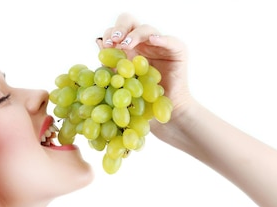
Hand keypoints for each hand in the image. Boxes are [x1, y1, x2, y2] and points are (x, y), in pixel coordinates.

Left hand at [99, 13, 193, 134]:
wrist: (163, 114)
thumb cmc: (142, 100)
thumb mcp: (122, 82)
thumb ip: (112, 64)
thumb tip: (99, 43)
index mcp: (130, 48)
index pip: (118, 32)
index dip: (110, 34)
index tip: (105, 45)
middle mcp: (144, 43)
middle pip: (130, 22)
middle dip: (120, 28)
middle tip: (114, 40)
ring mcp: (160, 45)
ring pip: (147, 29)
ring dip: (134, 35)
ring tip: (126, 45)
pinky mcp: (177, 50)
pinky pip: (170, 40)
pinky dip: (161, 39)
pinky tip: (152, 40)